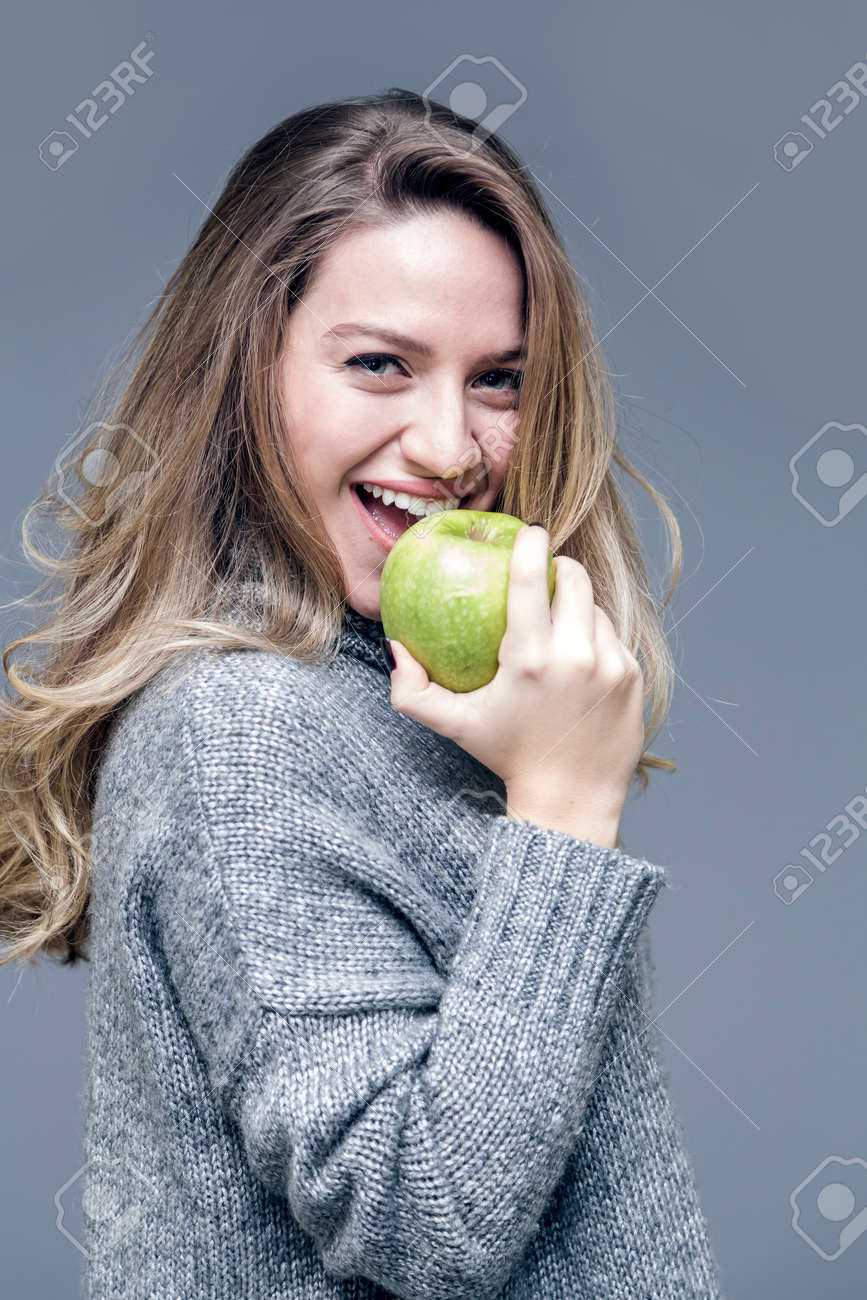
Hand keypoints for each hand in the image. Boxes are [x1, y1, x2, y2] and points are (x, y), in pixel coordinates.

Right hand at [386, 524, 646, 823]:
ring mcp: (609, 665)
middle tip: (546, 573)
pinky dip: (596, 638)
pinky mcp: (632, 676)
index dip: (531, 544)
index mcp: (529, 659)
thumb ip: (412, 691)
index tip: (529, 533)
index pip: (531, 577)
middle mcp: (574, 656)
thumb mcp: (455, 725)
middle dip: (560, 566)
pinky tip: (580, 657)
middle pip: (574, 577)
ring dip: (578, 607)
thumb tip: (395, 647)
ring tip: (560, 624)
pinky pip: (613, 637)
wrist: (570, 799)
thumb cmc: (507, 756)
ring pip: (595, 607)